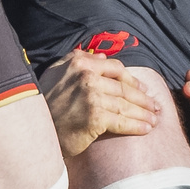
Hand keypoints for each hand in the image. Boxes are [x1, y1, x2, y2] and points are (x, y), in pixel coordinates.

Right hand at [40, 49, 160, 157]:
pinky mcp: (94, 118)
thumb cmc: (45, 103)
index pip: (116, 68)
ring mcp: (91, 97)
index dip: (132, 80)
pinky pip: (122, 121)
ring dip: (144, 113)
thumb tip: (102, 57)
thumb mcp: (57, 73)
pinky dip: (137, 125)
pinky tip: (146, 129)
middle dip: (143, 99)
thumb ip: (79, 60)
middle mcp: (87, 77)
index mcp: (80, 63)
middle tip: (155, 107)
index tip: (143, 89)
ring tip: (155, 120)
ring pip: (126, 105)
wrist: (33, 131)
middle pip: (124, 87)